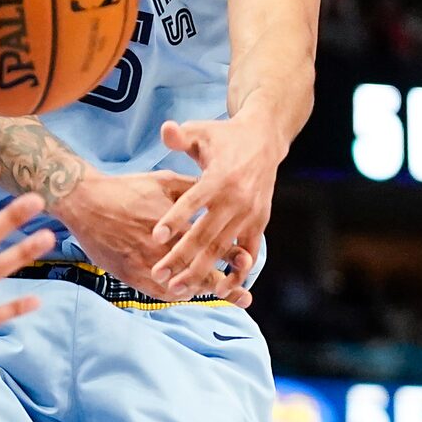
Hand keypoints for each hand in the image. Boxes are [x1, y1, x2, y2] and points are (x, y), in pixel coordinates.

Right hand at [60, 169, 253, 307]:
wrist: (86, 203)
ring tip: (219, 296)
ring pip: (182, 288)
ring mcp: (147, 265)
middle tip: (244, 296)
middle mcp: (164, 250)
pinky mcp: (131, 275)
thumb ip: (194, 191)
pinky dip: (175, 295)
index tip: (247, 263)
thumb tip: (218, 193)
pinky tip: (185, 293)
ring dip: (201, 292)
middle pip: (203, 275)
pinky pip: (159, 294)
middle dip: (227, 287)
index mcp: (178, 226)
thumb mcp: (165, 182)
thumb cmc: (127, 189)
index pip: (214, 247)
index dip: (234, 258)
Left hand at [149, 114, 280, 298]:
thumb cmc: (224, 137)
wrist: (265, 139)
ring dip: (202, 270)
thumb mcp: (201, 131)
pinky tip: (219, 291)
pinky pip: (247, 252)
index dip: (175, 219)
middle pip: (205, 233)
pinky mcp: (259, 222)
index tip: (156, 237)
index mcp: (219, 177)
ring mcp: (250, 213)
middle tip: (158, 274)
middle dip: (182, 256)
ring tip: (179, 289)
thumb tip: (166, 129)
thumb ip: (181, 135)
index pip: (193, 201)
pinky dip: (235, 271)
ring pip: (223, 248)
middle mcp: (236, 198)